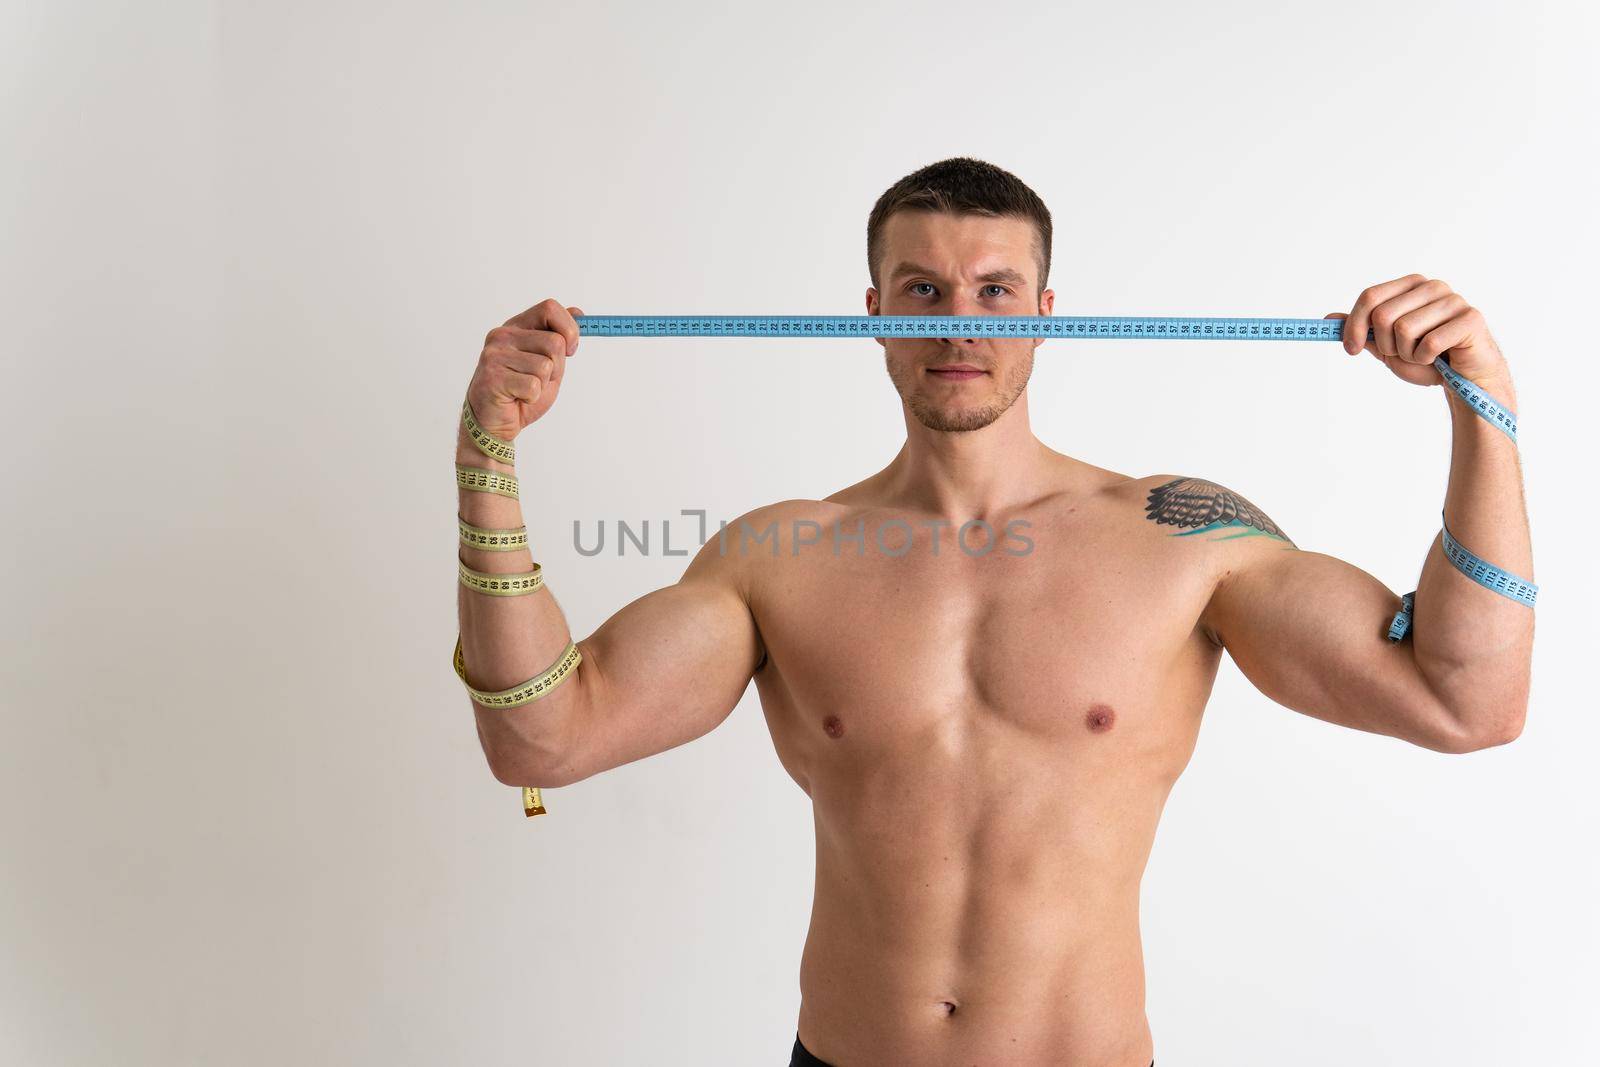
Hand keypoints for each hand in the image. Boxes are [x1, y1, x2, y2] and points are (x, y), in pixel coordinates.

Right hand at [465, 298, 583, 441]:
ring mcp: (495, 355)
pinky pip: (533, 386)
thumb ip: (559, 337)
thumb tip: (578, 312)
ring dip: (543, 385)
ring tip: (525, 389)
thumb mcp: (546, 360)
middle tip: (539, 379)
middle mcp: (503, 336)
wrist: (495, 421)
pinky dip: (532, 397)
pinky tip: (517, 398)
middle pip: (554, 342)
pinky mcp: (493, 377)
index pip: (549, 308)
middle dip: (557, 367)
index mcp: (517, 327)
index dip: (569, 329)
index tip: (570, 350)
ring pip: (545, 366)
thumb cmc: (520, 391)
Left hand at [1324, 274, 1507, 390]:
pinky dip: (1426, 360)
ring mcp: (1453, 300)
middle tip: (1402, 354)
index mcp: (1410, 286)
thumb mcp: (1386, 346)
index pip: (1370, 296)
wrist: (1462, 378)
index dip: (1354, 325)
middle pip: (1383, 315)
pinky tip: (1439, 359)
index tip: (1351, 349)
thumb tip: (1329, 319)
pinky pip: (1429, 343)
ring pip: (1404, 330)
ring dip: (1407, 354)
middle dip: (1385, 345)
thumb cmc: (1426, 359)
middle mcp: (1432, 287)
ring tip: (1423, 355)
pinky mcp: (1470, 318)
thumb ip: (1361, 331)